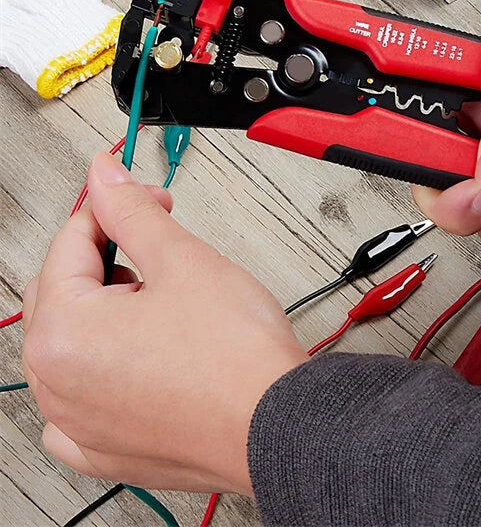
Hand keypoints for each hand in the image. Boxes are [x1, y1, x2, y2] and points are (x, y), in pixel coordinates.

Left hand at [22, 152, 305, 493]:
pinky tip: (137, 357)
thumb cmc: (236, 356)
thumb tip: (105, 176)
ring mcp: (77, 424)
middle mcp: (56, 385)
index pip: (70, 244)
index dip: (114, 210)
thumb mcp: (183, 259)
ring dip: (106, 313)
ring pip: (71, 345)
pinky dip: (101, 372)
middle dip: (109, 258)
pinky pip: (78, 403)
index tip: (145, 200)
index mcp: (63, 333)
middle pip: (63, 292)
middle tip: (160, 249)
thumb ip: (133, 212)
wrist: (278, 424)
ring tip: (163, 304)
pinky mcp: (105, 449)